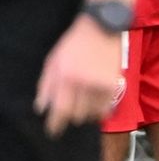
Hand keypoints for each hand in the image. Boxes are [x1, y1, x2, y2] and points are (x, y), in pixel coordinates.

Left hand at [34, 17, 121, 136]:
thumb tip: (42, 108)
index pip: (60, 109)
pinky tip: (96, 107)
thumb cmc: (74, 44)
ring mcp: (100, 83)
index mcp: (66, 76)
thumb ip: (45, 86)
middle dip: (71, 116)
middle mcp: (84, 82)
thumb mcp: (53, 61)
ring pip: (92, 112)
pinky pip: (106, 107)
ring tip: (83, 106)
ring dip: (86, 113)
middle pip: (77, 114)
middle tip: (70, 112)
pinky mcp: (113, 83)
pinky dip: (100, 110)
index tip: (53, 132)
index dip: (56, 124)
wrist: (102, 28)